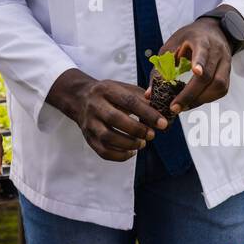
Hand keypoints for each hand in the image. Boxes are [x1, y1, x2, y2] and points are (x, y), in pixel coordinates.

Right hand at [46, 69, 167, 161]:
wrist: (80, 98)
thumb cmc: (109, 94)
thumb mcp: (123, 88)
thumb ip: (142, 97)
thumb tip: (162, 110)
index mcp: (106, 90)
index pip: (129, 101)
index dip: (148, 113)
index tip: (163, 123)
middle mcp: (95, 105)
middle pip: (115, 119)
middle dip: (137, 130)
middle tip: (151, 135)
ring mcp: (89, 123)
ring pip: (107, 137)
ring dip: (129, 144)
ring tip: (142, 143)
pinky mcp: (88, 137)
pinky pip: (103, 151)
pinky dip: (120, 156)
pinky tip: (131, 151)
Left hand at [159, 18, 232, 115]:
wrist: (212, 31)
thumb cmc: (188, 38)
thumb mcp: (171, 46)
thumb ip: (161, 68)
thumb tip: (150, 95)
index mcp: (201, 40)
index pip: (203, 51)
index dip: (200, 62)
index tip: (196, 72)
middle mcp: (217, 51)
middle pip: (209, 75)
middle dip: (191, 94)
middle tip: (175, 107)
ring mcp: (225, 63)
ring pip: (219, 86)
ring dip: (200, 99)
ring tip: (183, 106)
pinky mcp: (227, 74)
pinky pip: (221, 90)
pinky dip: (206, 98)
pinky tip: (193, 101)